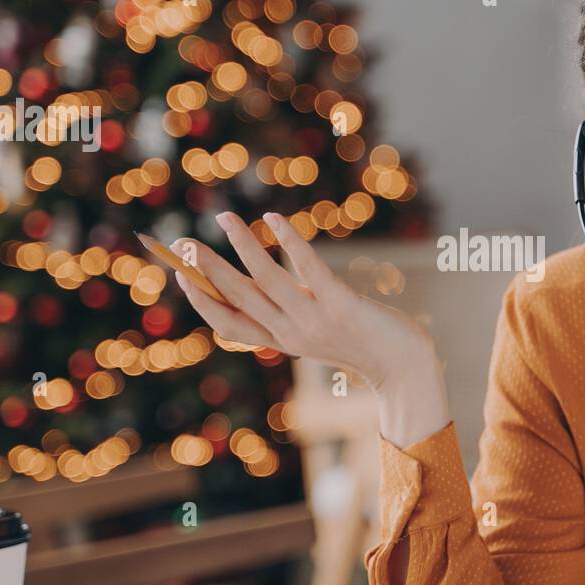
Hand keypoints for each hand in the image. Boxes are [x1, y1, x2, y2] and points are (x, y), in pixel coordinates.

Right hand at [169, 211, 434, 391]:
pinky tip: (274, 220)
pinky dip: (289, 241)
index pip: (228, 325)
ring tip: (225, 219)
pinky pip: (308, 268)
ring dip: (242, 246)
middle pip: (238, 298)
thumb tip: (263, 281)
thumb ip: (290, 314)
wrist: (405, 366)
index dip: (201, 301)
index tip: (179, 275)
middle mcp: (292, 334)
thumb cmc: (364, 344)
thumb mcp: (318, 333)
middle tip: (181, 243)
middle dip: (206, 269)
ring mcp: (315, 320)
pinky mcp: (340, 303)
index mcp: (282, 342)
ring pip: (266, 279)